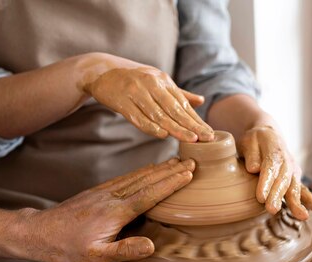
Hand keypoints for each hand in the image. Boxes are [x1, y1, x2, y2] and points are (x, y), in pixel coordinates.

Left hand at [21, 158, 194, 261]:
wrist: (38, 233)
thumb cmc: (67, 249)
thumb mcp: (95, 258)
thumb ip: (123, 250)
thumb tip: (151, 245)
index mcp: (116, 212)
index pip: (150, 194)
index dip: (171, 183)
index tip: (189, 172)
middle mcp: (112, 197)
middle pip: (147, 180)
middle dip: (171, 170)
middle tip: (192, 160)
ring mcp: (105, 193)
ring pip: (137, 176)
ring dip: (159, 168)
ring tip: (176, 162)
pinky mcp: (98, 192)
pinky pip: (126, 178)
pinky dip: (142, 172)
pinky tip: (148, 171)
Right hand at [83, 65, 213, 142]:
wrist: (101, 72)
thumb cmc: (134, 80)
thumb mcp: (157, 81)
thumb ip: (178, 93)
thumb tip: (201, 101)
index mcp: (162, 80)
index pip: (183, 104)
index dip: (196, 120)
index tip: (209, 133)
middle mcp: (151, 84)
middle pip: (174, 109)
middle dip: (191, 125)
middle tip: (205, 138)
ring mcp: (136, 92)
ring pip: (158, 114)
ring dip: (175, 128)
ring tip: (190, 139)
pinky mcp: (121, 102)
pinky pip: (138, 117)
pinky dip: (150, 127)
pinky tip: (163, 135)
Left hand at [238, 126, 311, 219]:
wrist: (269, 136)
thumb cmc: (256, 141)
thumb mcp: (249, 141)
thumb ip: (252, 155)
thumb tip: (254, 168)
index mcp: (274, 151)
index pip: (270, 168)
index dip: (266, 183)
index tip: (260, 197)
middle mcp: (287, 162)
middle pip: (283, 181)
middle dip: (278, 196)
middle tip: (272, 209)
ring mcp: (294, 172)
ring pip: (295, 189)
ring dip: (297, 203)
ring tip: (302, 216)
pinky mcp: (296, 181)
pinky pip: (306, 194)